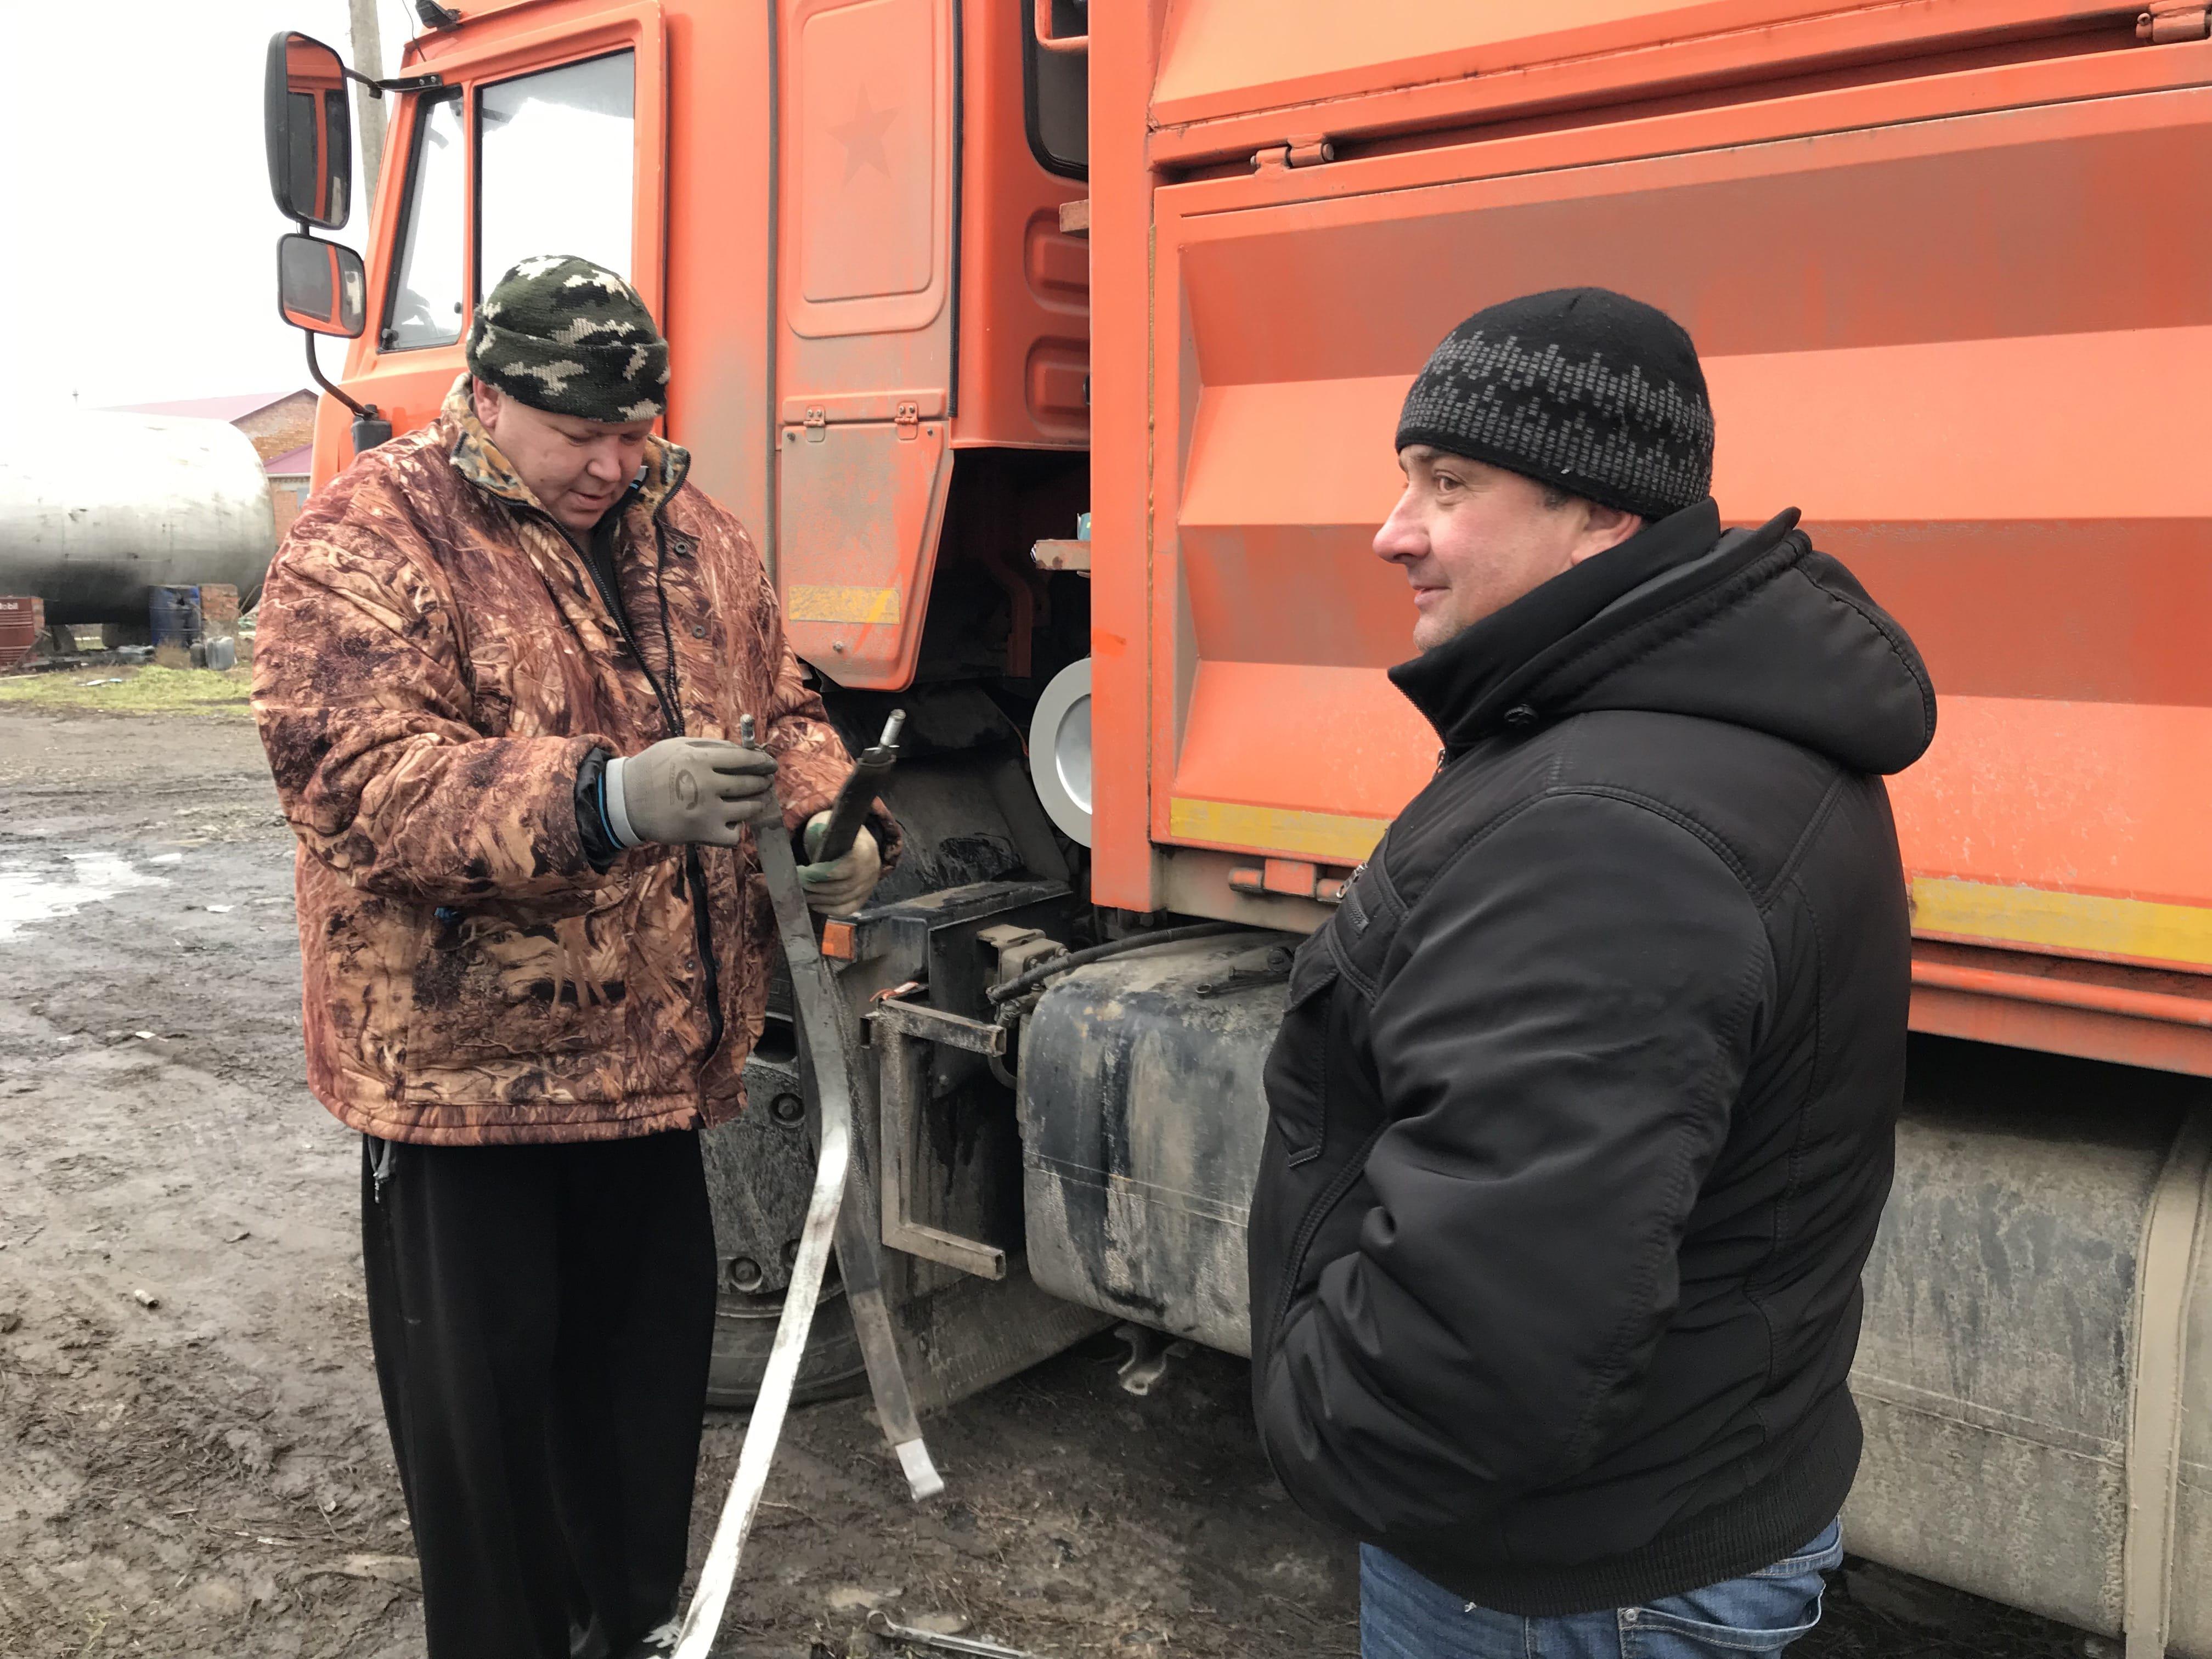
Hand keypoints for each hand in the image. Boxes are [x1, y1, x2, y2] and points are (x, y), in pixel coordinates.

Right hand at [612, 738, 778, 847]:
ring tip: (752, 802)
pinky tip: (728, 822)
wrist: (626, 801)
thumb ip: (711, 746)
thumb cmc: (653, 769)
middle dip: (762, 783)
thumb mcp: (678, 746)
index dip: (763, 762)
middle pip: (750, 784)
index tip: (771, 765)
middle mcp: (707, 784)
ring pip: (748, 809)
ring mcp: (707, 811)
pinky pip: (734, 835)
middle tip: (765, 783)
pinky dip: (734, 829)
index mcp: (700, 759)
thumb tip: (744, 750)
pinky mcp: (703, 833)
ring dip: (754, 805)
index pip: (746, 759)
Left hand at [798, 813, 880, 914]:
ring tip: (804, 894)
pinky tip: (816, 905)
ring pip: (843, 899)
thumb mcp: (832, 824)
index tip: (803, 871)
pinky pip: (848, 909)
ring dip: (820, 899)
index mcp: (866, 849)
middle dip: (817, 887)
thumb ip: (823, 829)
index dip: (822, 873)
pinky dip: (830, 910)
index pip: (845, 868)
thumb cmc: (840, 834)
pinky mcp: (865, 897)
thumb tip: (816, 834)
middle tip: (800, 883)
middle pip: (843, 887)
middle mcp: (871, 869)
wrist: (858, 842)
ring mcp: (870, 885)